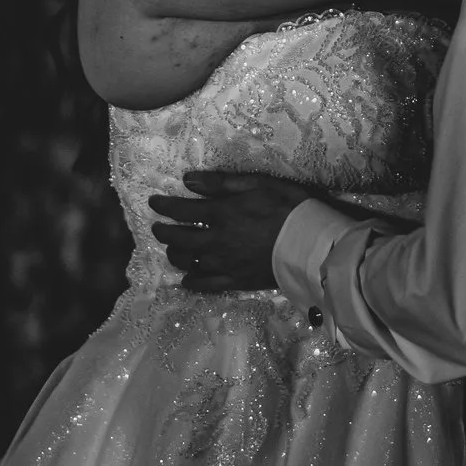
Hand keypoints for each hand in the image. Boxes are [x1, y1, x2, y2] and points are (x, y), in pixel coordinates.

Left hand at [148, 171, 317, 294]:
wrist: (312, 245)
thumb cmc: (289, 208)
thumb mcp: (258, 184)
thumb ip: (220, 183)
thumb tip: (187, 180)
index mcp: (220, 214)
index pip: (181, 210)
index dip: (163, 206)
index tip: (153, 202)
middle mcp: (215, 241)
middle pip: (178, 238)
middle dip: (163, 231)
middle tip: (157, 227)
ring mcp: (223, 265)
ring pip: (187, 261)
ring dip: (174, 254)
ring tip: (172, 249)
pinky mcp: (234, 282)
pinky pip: (205, 285)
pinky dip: (191, 280)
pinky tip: (187, 278)